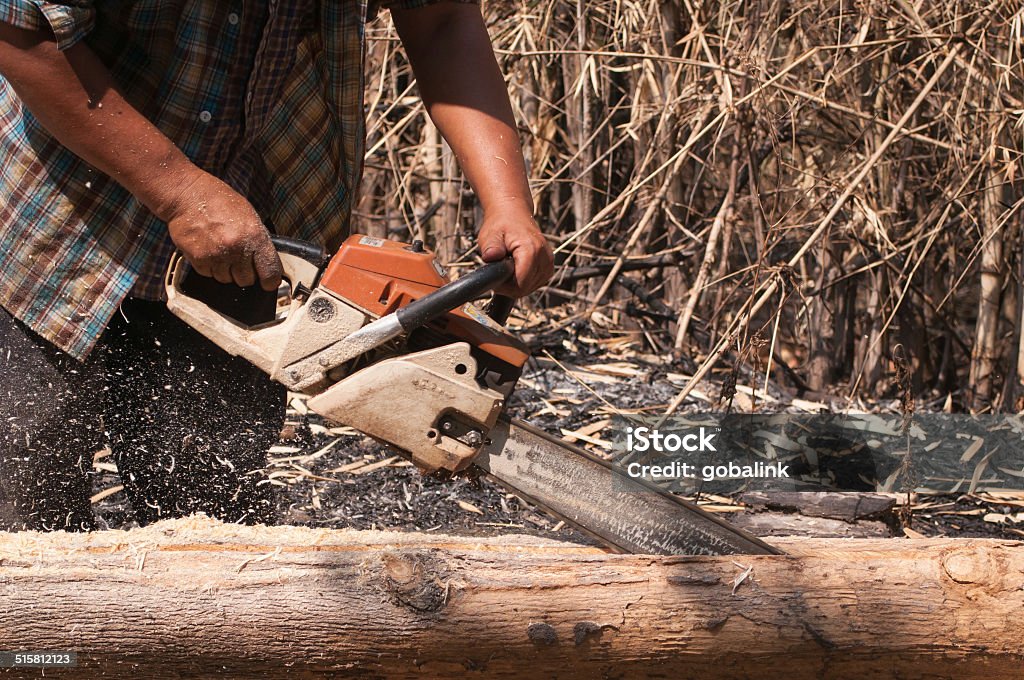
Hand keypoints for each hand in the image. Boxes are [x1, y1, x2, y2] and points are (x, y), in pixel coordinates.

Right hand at [159, 169, 281, 290]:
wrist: (188, 194)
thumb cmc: (220, 202)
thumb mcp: (249, 216)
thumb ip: (258, 241)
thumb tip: (265, 263)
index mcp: (255, 236)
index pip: (270, 272)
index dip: (270, 280)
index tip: (268, 282)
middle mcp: (237, 248)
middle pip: (247, 281)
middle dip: (245, 273)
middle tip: (239, 259)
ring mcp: (216, 255)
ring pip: (227, 280)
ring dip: (226, 271)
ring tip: (221, 251)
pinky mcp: (198, 259)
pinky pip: (209, 274)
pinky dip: (210, 267)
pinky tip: (208, 250)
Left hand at [477, 205, 552, 296]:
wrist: (514, 214)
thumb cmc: (502, 223)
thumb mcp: (491, 234)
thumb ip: (490, 248)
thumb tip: (490, 257)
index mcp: (531, 250)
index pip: (521, 285)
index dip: (505, 288)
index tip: (495, 280)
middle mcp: (544, 257)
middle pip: (526, 288)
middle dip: (510, 286)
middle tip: (499, 272)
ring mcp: (548, 262)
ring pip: (531, 288)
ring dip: (517, 283)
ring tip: (507, 268)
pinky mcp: (548, 265)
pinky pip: (536, 282)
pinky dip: (524, 280)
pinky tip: (516, 269)